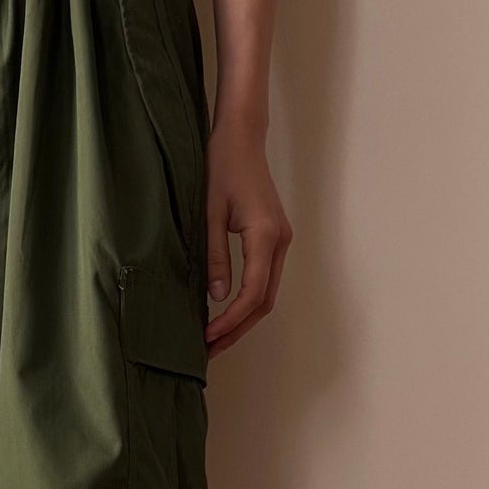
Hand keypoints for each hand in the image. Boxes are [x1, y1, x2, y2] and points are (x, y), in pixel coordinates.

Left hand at [204, 121, 291, 356]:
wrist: (241, 138)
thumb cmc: (222, 168)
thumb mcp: (209, 214)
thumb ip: (214, 257)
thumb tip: (215, 298)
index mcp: (265, 236)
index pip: (252, 294)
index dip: (230, 320)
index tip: (207, 337)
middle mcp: (280, 242)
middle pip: (264, 301)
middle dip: (237, 329)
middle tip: (209, 350)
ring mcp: (281, 240)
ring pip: (267, 294)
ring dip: (243, 319)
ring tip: (215, 338)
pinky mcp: (274, 238)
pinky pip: (265, 279)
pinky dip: (247, 301)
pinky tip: (225, 312)